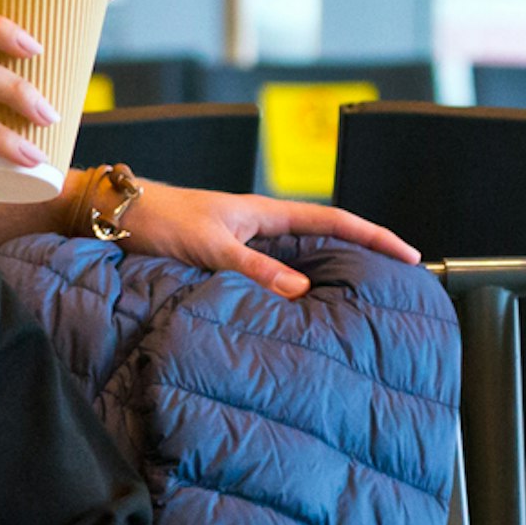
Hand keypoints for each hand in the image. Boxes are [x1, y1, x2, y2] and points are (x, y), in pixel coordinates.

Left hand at [107, 185, 418, 296]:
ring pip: (298, 259)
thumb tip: (301, 290)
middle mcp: (259, 226)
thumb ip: (254, 268)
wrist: (116, 215)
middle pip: (324, 239)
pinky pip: (271, 275)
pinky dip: (291, 291)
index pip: (334, 220)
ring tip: (359, 302)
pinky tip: (298, 311)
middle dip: (362, 256)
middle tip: (396, 282)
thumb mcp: (210, 245)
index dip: (374, 236)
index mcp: (264, 213)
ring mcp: (243, 242)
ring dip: (328, 275)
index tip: (408, 254)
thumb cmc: (159, 220)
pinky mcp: (225, 259)